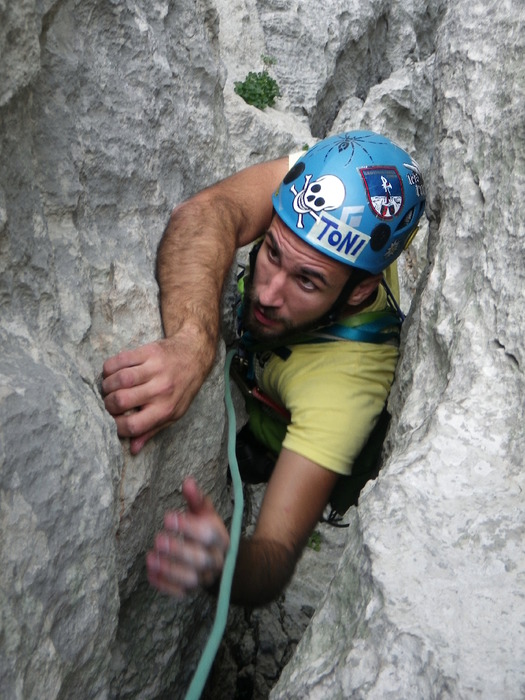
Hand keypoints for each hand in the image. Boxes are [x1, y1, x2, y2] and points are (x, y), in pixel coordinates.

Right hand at [102, 330, 213, 453]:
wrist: (194, 356)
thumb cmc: (182, 389)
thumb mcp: (174, 413)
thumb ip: (152, 430)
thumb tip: (133, 449)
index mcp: (166, 409)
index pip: (133, 425)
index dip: (116, 426)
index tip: (113, 421)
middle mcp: (161, 390)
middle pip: (121, 401)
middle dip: (108, 404)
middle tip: (108, 402)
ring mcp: (156, 369)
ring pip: (120, 379)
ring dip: (107, 385)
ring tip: (108, 388)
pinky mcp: (150, 352)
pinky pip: (121, 360)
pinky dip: (110, 367)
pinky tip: (111, 373)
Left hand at [146, 478, 229, 597]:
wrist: (222, 563)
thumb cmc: (208, 533)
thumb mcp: (205, 514)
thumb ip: (196, 499)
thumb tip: (187, 480)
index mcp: (221, 539)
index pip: (209, 535)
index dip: (188, 527)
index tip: (168, 517)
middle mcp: (216, 561)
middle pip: (201, 559)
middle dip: (178, 550)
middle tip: (158, 539)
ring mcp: (205, 578)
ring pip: (191, 579)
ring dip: (169, 569)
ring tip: (150, 558)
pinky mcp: (192, 592)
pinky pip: (179, 593)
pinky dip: (164, 585)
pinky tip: (150, 573)